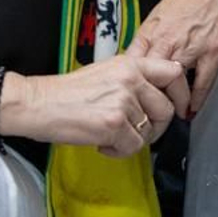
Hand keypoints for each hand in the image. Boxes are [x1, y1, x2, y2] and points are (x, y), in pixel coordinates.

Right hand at [0, 56, 190, 156]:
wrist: (37, 103)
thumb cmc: (68, 92)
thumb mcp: (107, 72)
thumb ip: (134, 80)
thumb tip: (158, 97)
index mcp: (131, 64)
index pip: (174, 73)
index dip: (180, 94)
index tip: (176, 107)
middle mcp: (131, 79)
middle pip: (166, 109)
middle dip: (155, 127)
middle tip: (136, 132)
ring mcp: (123, 101)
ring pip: (148, 132)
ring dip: (132, 140)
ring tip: (110, 136)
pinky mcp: (113, 124)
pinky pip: (133, 147)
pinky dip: (119, 152)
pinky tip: (102, 144)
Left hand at [129, 0, 217, 114]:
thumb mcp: (159, 13)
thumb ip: (147, 38)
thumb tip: (134, 61)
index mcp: (150, 31)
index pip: (131, 66)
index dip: (127, 87)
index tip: (127, 100)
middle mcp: (167, 40)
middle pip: (149, 80)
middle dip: (147, 101)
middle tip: (148, 116)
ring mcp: (191, 46)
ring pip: (174, 84)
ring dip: (172, 104)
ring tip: (170, 116)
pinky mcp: (213, 50)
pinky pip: (202, 82)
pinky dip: (197, 99)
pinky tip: (193, 108)